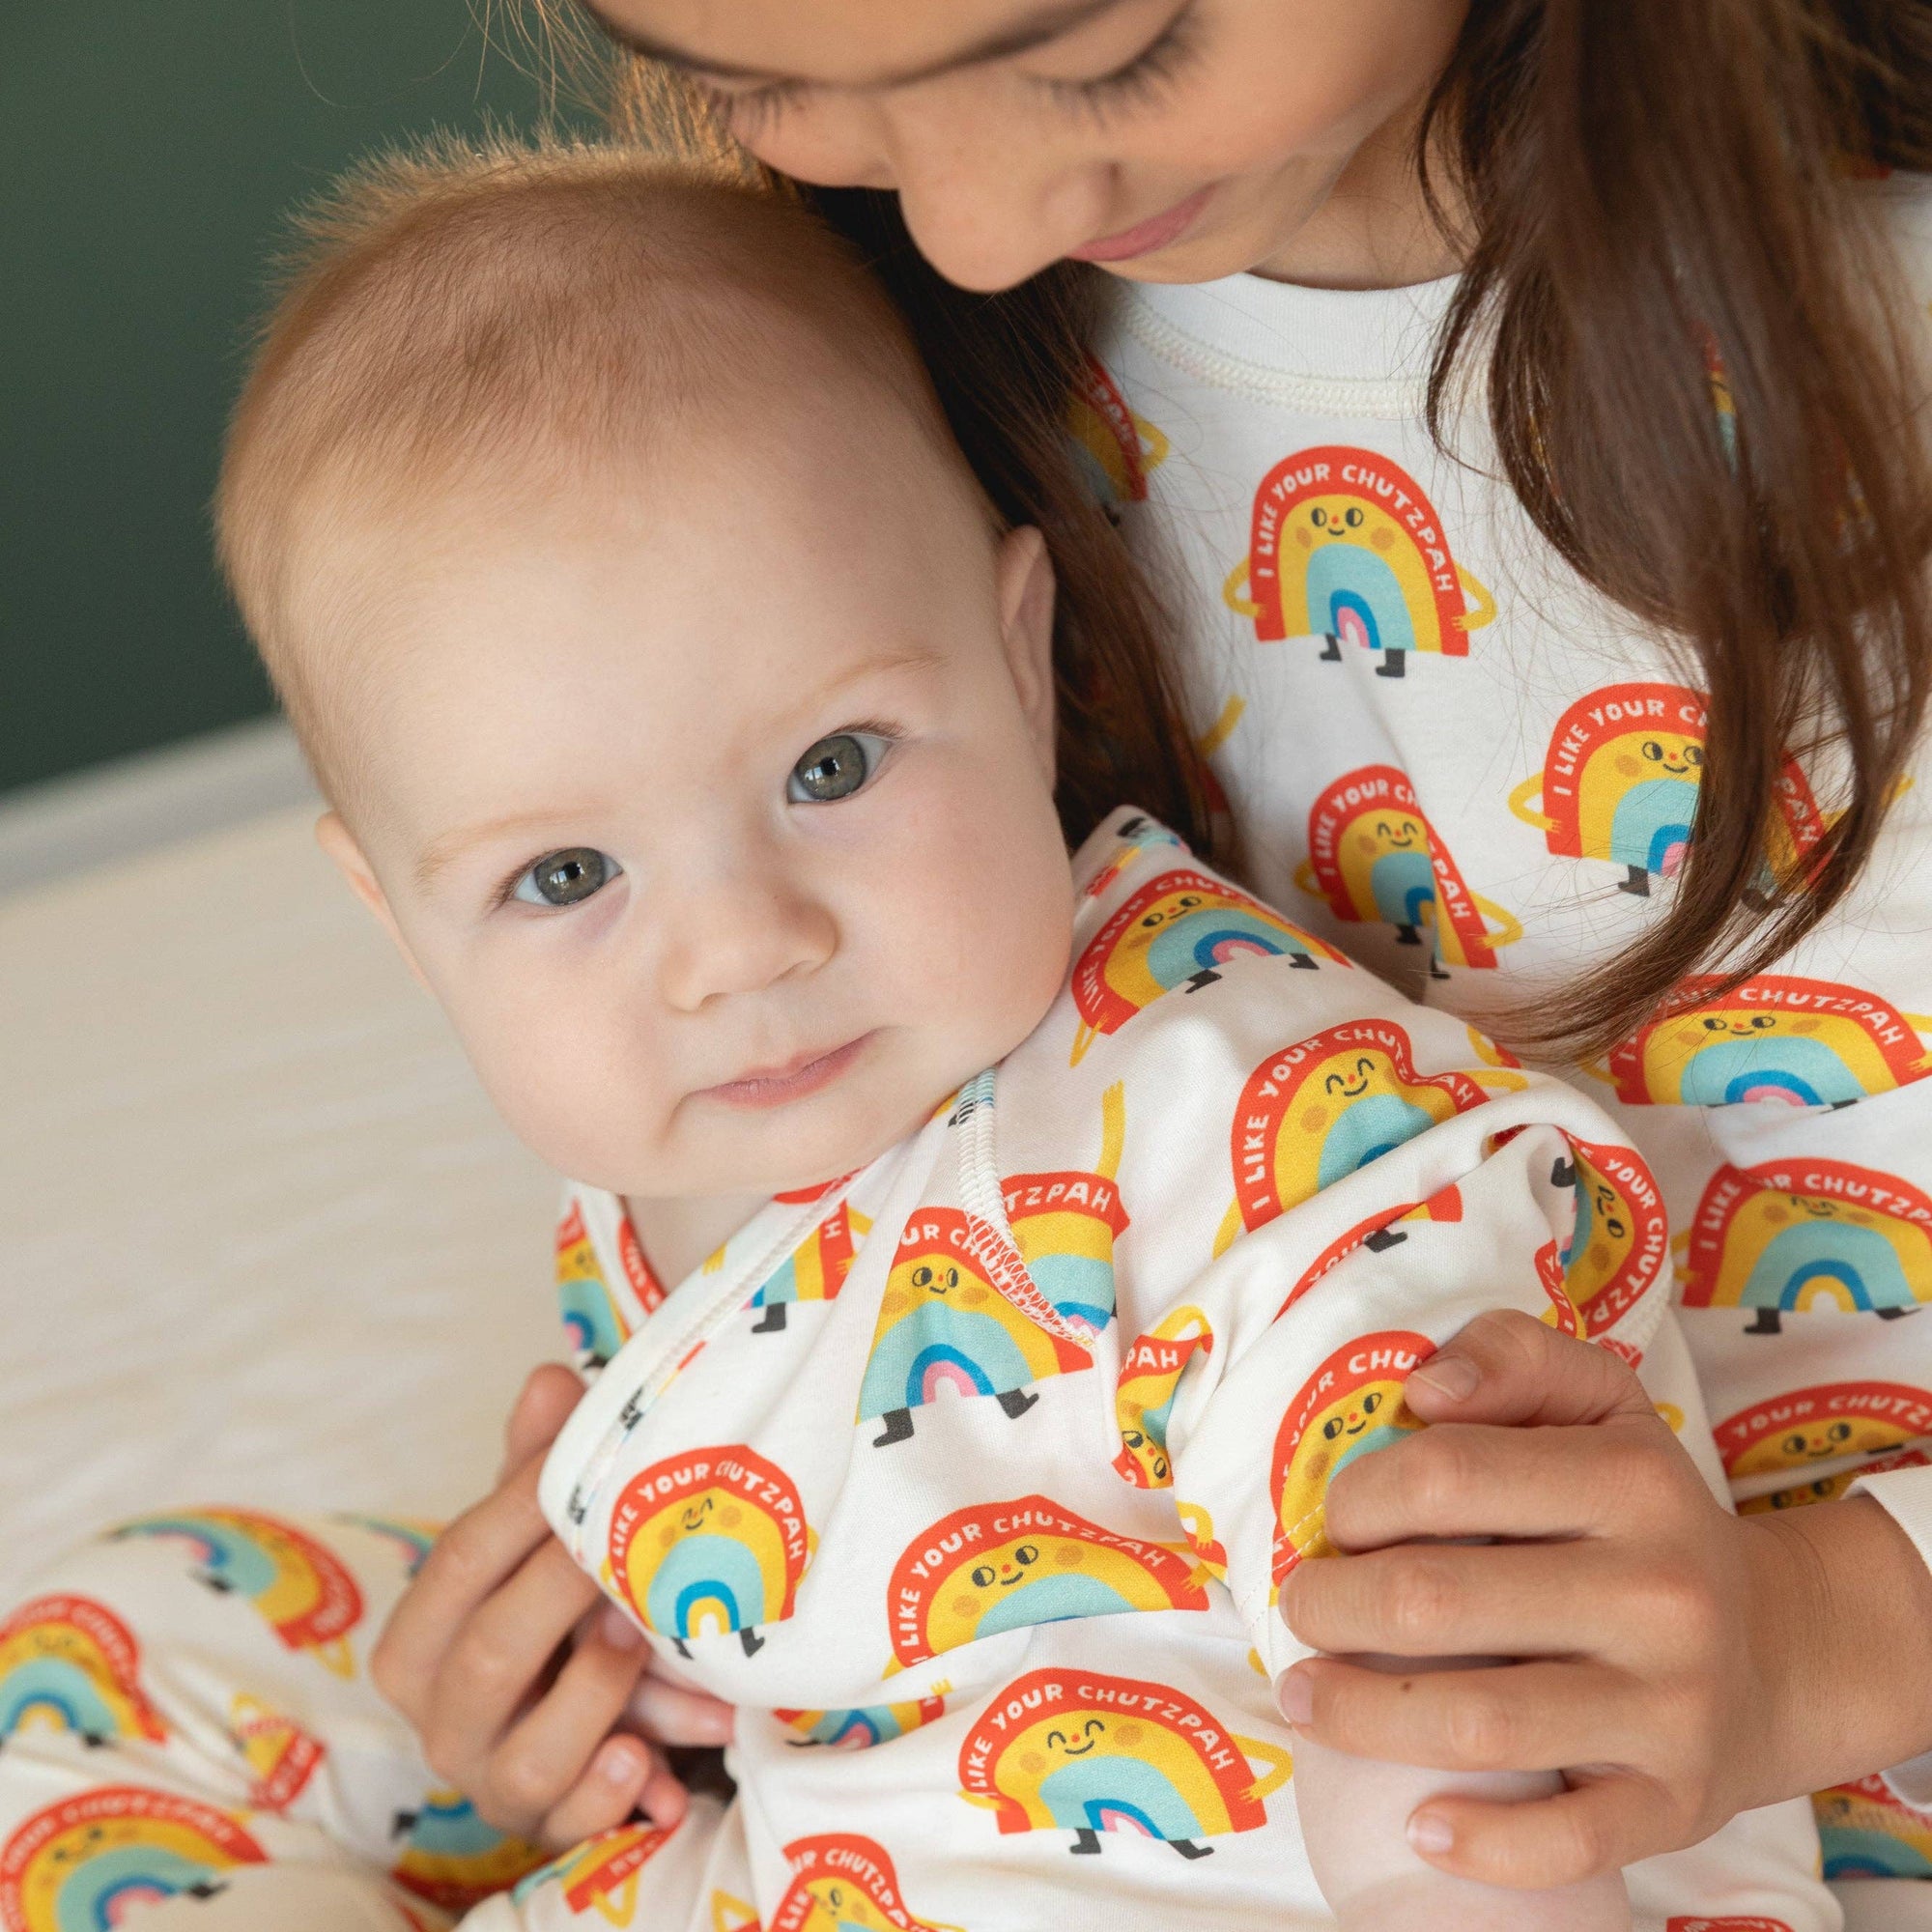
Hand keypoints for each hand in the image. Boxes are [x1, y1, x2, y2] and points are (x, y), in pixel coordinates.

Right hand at [371, 1364, 734, 1847]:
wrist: (578, 1716)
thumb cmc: (547, 1609)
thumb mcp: (537, 1538)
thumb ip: (537, 1467)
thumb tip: (554, 1379)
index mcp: (418, 1640)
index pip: (462, 1560)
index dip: (528, 1506)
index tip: (594, 1465)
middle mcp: (440, 1719)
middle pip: (489, 1656)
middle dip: (565, 1597)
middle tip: (636, 1552)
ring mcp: (492, 1781)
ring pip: (527, 1757)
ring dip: (597, 1698)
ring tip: (647, 1645)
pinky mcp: (550, 1828)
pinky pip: (575, 1827)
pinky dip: (616, 1796)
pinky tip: (656, 1768)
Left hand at [1275, 1310, 1931, 1887]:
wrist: (1780, 1650)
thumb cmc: (1642, 1514)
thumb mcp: (1598, 1402)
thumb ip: (1509, 1355)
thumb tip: (1424, 1388)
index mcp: (1630, 1480)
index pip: (1442, 1475)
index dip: (1356, 1497)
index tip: (1335, 1520)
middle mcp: (1661, 1593)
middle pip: (1435, 1600)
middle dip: (1331, 1605)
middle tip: (1302, 1608)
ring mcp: (1672, 1708)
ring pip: (1475, 1722)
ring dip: (1357, 1714)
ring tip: (1303, 1696)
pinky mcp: (1674, 1805)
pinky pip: (1561, 1840)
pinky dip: (1477, 1842)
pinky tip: (1418, 1822)